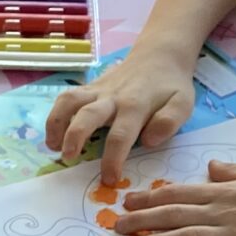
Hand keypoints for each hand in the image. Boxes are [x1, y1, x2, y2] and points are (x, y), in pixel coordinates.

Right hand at [45, 43, 196, 177]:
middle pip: (88, 115)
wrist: (159, 56)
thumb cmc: (170, 86)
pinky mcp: (88, 88)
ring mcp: (97, 91)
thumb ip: (169, 121)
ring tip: (52, 146)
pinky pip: (66, 98)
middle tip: (68, 158)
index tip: (109, 179)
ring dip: (56, 124)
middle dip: (75, 136)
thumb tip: (148, 140)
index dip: (113, 159)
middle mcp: (112, 97)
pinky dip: (55, 116)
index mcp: (136, 106)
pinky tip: (53, 135)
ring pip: (69, 102)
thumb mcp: (183, 103)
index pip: (121, 135)